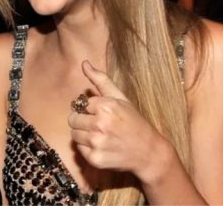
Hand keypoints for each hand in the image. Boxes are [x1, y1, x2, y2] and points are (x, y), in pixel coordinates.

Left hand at [68, 61, 170, 180]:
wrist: (149, 152)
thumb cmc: (134, 122)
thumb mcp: (120, 98)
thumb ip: (100, 80)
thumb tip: (84, 63)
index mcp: (106, 106)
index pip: (80, 104)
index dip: (89, 109)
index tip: (101, 114)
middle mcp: (100, 124)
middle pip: (73, 120)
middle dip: (83, 121)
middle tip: (98, 125)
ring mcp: (97, 143)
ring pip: (74, 134)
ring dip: (83, 134)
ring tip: (101, 135)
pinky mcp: (95, 159)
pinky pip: (79, 149)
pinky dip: (87, 148)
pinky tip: (102, 146)